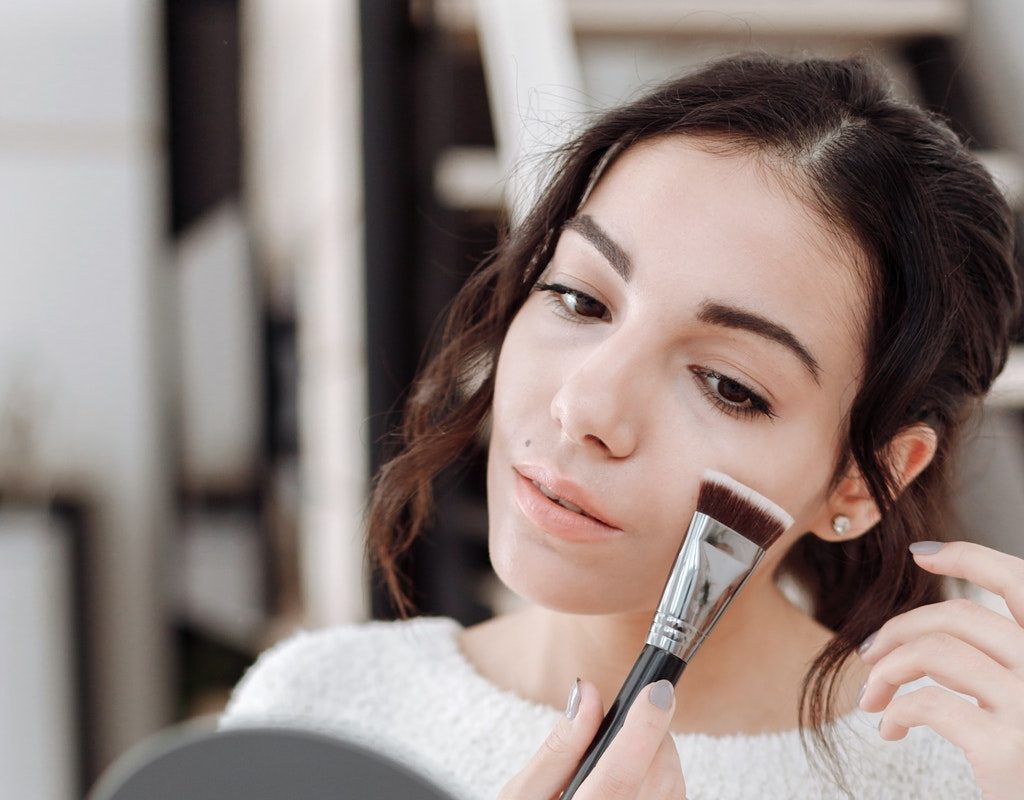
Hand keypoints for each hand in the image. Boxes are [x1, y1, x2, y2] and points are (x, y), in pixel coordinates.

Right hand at [499, 679, 685, 798]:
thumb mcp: (524, 794)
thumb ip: (558, 746)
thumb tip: (587, 694)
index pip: (620, 772)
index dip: (643, 726)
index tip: (656, 689)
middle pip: (654, 770)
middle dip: (646, 732)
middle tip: (613, 734)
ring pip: (672, 781)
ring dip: (655, 755)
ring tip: (616, 765)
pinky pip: (675, 794)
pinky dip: (662, 778)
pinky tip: (633, 784)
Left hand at [858, 540, 1023, 799]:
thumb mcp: (1022, 696)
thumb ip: (991, 662)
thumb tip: (921, 636)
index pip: (1019, 580)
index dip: (969, 557)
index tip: (921, 553)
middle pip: (957, 617)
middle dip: (899, 629)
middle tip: (868, 655)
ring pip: (933, 652)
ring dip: (886, 670)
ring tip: (871, 697)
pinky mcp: (1006, 747)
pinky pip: (925, 703)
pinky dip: (894, 710)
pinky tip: (889, 728)